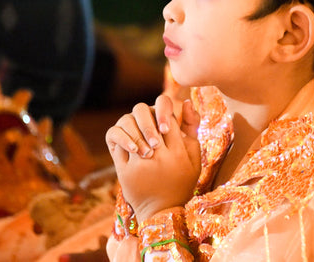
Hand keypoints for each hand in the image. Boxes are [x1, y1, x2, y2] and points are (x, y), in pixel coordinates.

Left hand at [106, 96, 200, 222]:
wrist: (162, 212)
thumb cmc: (181, 182)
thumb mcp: (195, 158)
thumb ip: (192, 129)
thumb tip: (188, 102)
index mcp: (179, 153)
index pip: (169, 119)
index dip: (165, 116)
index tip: (164, 123)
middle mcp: (160, 157)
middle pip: (148, 119)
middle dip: (148, 117)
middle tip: (150, 124)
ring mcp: (140, 164)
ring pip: (130, 128)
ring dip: (134, 126)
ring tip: (140, 133)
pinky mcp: (125, 171)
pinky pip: (118, 144)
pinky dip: (121, 139)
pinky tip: (129, 143)